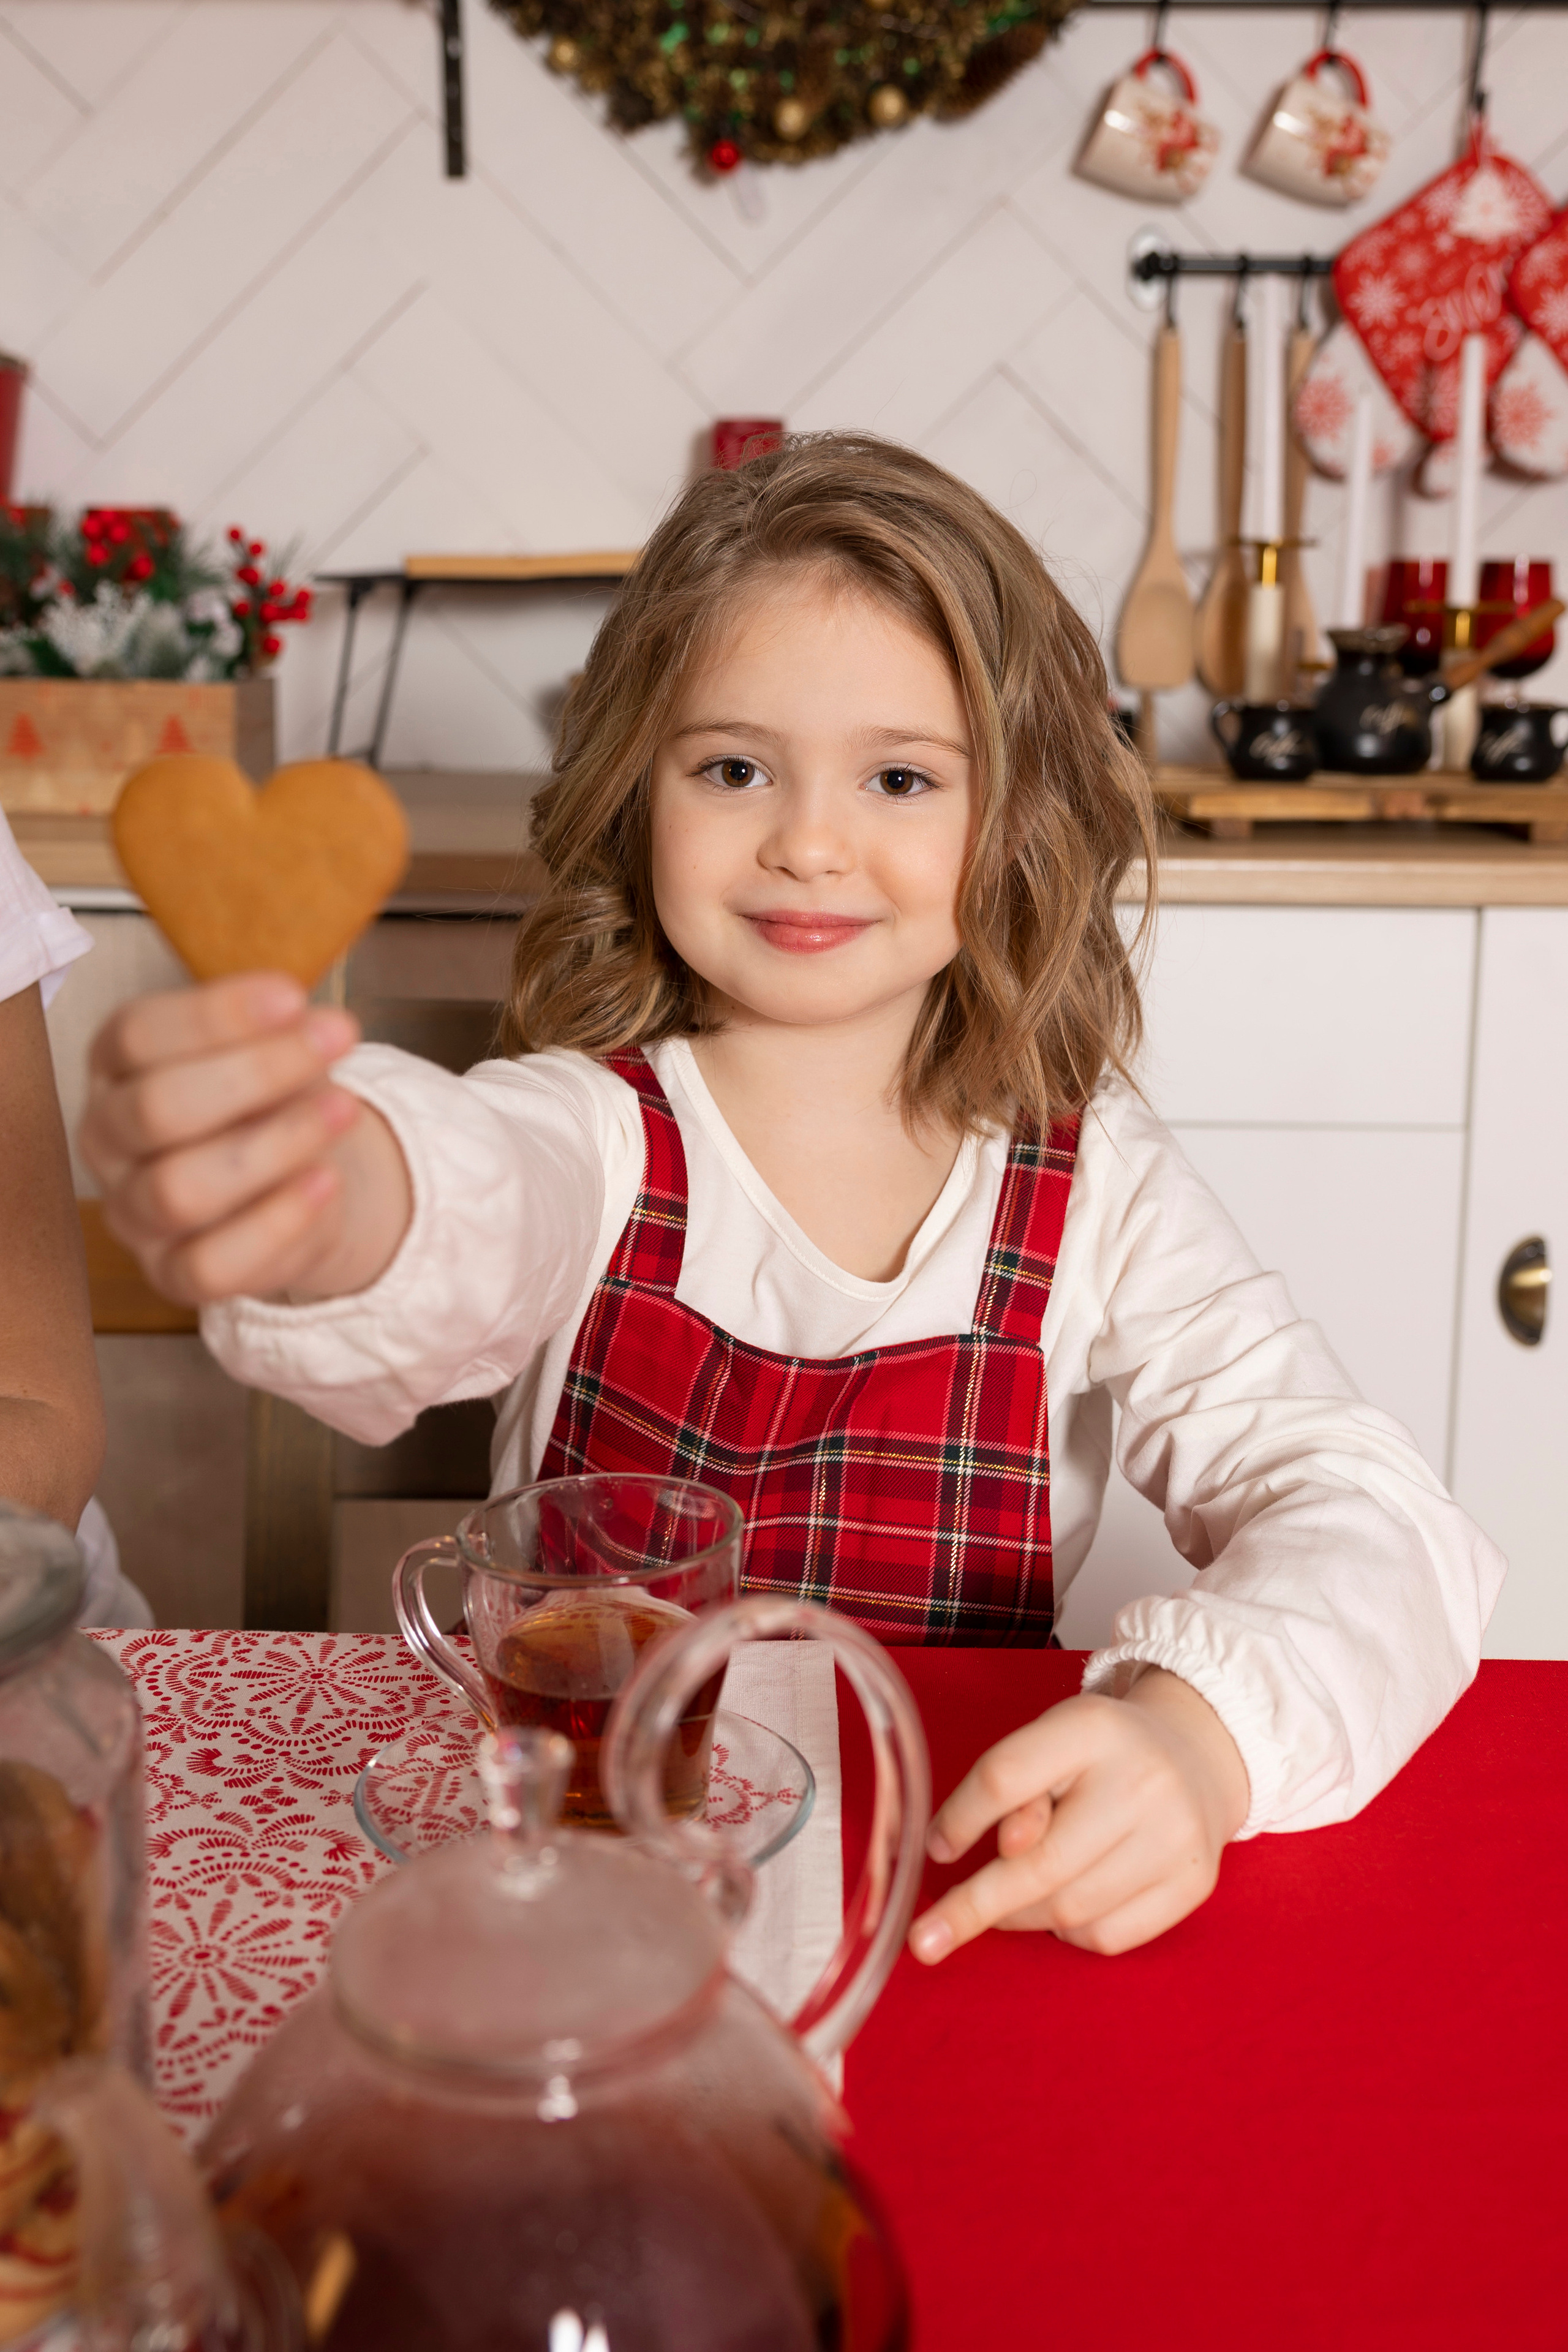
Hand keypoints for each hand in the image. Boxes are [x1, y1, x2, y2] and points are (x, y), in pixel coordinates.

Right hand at [81, 972, 411, 1306]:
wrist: (298, 1179)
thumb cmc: (270, 1098)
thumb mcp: (270, 1047)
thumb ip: (276, 1030)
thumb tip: (309, 1020)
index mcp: (116, 1065)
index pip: (137, 1034)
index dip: (216, 1014)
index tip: (294, 996)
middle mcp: (109, 1137)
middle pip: (155, 1108)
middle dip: (255, 1073)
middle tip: (336, 1041)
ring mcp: (133, 1212)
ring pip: (179, 1189)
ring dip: (274, 1147)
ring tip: (345, 1110)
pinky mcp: (170, 1274)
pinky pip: (210, 1264)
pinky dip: (276, 1222)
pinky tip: (327, 1181)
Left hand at [907, 1669, 1249, 1961]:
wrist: (1197, 1756)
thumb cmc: (1102, 1753)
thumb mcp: (1052, 1742)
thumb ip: (1013, 1786)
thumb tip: (999, 1851)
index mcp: (1092, 1728)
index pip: (1005, 1778)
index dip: (960, 1819)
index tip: (934, 1850)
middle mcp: (1141, 1780)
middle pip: (1038, 1863)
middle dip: (973, 1907)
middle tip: (925, 1939)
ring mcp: (1175, 1837)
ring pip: (1068, 1909)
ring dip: (1021, 1917)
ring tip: (1008, 1903)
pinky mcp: (1193, 1884)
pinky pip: (1106, 1936)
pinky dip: (1070, 1931)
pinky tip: (1067, 1905)